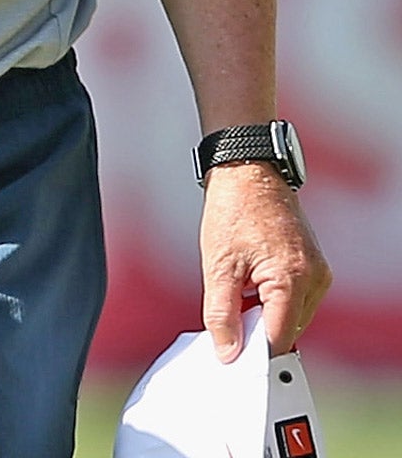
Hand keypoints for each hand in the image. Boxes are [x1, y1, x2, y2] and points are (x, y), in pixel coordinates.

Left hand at [200, 161, 330, 359]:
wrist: (248, 172)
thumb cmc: (232, 211)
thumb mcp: (218, 265)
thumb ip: (221, 313)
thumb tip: (227, 352)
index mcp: (292, 279)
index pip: (278, 337)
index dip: (255, 353)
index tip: (232, 362)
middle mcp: (314, 279)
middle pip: (287, 329)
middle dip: (258, 334)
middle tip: (226, 331)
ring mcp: (318, 273)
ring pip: (291, 316)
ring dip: (264, 316)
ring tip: (235, 297)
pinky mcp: (313, 268)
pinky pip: (295, 299)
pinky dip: (272, 302)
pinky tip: (249, 288)